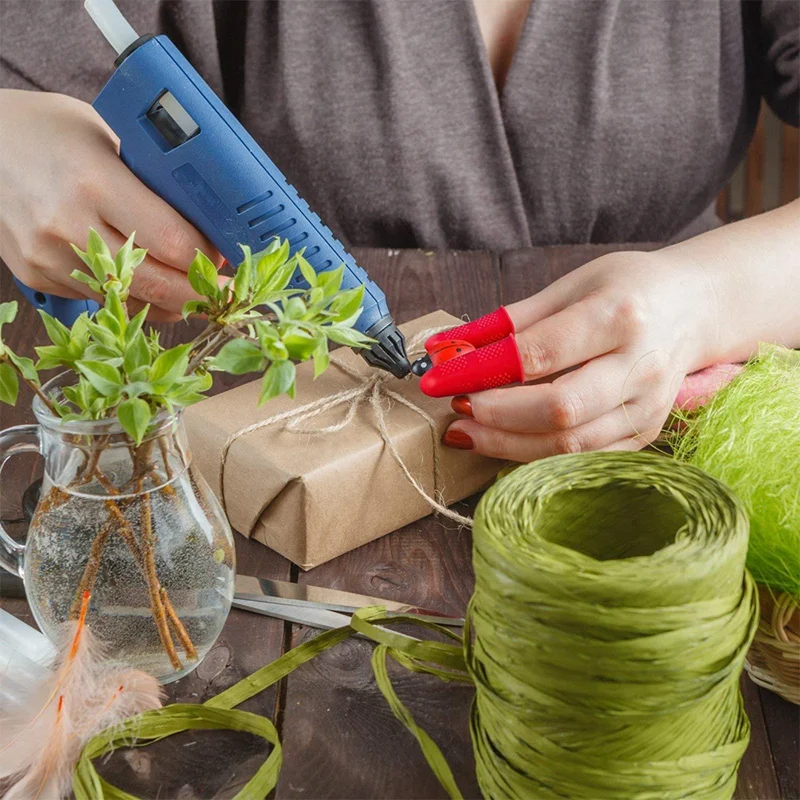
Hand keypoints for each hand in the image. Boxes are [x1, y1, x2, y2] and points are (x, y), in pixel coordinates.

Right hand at [0, 90, 221, 320]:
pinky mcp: (35, 274)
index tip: (227, 259)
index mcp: (94, 181)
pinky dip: (133, 299)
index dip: (207, 257)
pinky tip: (152, 289)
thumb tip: (206, 220)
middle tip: (224, 292)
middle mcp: (68, 224)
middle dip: (199, 293)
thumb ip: (152, 180)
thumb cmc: (50, 131)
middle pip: (157, 282)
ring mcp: (48, 255)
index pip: (172, 240)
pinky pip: (101, 300)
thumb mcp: (107, 137)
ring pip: (130, 300)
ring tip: (195, 294)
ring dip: (170, 303)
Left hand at [435, 250, 724, 460]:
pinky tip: (503, 441)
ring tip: (466, 429)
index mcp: (619, 316)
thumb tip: (446, 347)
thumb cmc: (626, 289)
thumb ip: (508, 321)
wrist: (694, 308)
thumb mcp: (569, 286)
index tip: (436, 378)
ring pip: (568, 444)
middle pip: (557, 409)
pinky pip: (582, 458)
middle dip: (494, 414)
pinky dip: (534, 455)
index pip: (538, 353)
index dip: (480, 371)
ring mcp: (647, 408)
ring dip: (506, 443)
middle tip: (454, 406)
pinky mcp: (645, 434)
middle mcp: (639, 367)